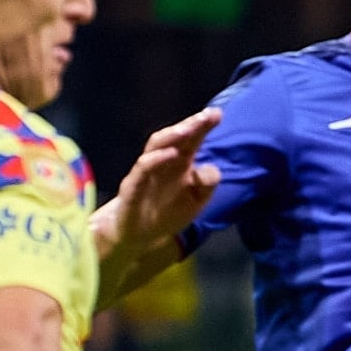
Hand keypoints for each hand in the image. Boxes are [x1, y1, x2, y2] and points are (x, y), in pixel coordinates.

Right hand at [101, 107, 223, 252]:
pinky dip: (157, 159)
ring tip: (189, 128)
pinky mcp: (133, 185)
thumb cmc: (167, 213)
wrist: (138, 236)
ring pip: (156, 145)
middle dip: (190, 124)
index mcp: (180, 163)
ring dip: (172, 135)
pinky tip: (172, 154)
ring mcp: (146, 171)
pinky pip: (143, 168)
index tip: (217, 114)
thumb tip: (210, 168)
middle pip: (175, 137)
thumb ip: (206, 185)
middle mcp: (163, 162)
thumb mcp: (196, 202)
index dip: (203, 126)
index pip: (192, 140)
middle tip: (206, 115)